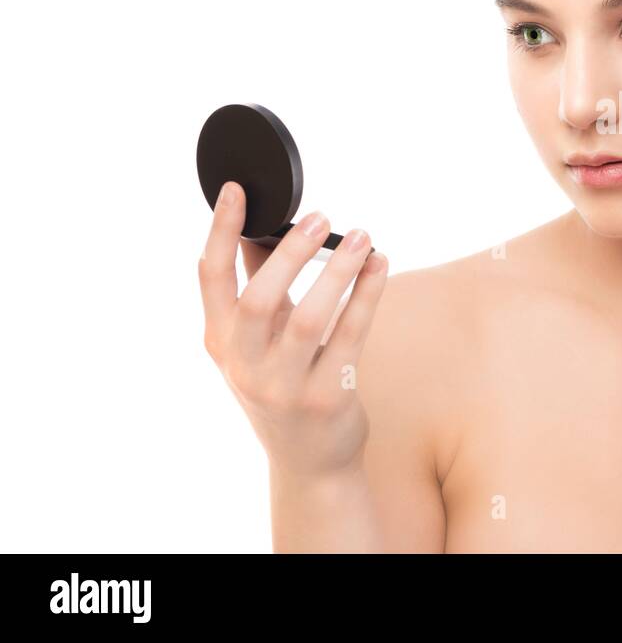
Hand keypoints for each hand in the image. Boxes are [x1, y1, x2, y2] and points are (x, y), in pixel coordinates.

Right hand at [198, 180, 388, 480]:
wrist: (310, 462)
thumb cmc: (284, 383)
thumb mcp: (260, 341)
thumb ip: (261, 285)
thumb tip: (265, 227)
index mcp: (222, 342)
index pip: (210, 278)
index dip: (220, 231)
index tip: (237, 190)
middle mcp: (245, 365)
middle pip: (258, 300)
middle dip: (289, 254)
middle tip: (321, 218)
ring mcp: (283, 387)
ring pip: (309, 319)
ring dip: (338, 272)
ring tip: (363, 237)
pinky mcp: (326, 398)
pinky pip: (350, 338)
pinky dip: (366, 296)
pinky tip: (380, 267)